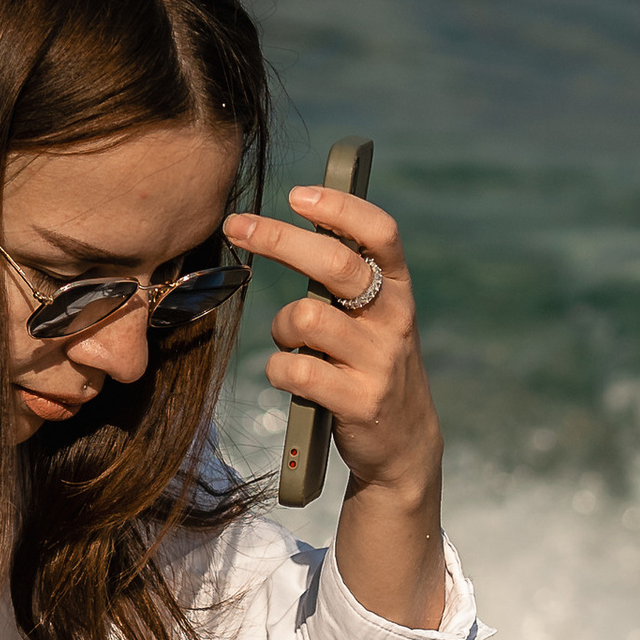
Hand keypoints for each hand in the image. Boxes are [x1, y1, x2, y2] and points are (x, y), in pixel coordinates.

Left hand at [224, 184, 446, 628]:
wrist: (402, 444)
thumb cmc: (370, 366)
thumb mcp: (373, 317)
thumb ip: (346, 278)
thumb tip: (297, 218)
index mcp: (399, 290)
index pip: (380, 233)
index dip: (340, 209)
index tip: (297, 195)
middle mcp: (394, 320)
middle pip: (334, 265)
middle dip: (279, 239)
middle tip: (237, 226)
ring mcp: (378, 362)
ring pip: (305, 319)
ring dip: (281, 327)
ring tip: (291, 343)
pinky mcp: (359, 402)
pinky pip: (296, 370)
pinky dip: (278, 370)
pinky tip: (289, 377)